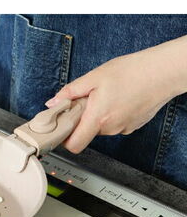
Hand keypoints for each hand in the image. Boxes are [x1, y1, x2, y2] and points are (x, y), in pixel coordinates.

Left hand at [45, 35, 186, 153]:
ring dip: (97, 115)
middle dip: (82, 118)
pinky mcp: (132, 126)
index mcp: (98, 118)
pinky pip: (114, 124)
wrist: (163, 72)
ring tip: (106, 95)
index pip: (74, 145)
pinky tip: (118, 98)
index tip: (61, 126)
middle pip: (86, 133)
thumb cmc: (132, 72)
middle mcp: (111, 128)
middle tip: (86, 100)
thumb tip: (53, 102)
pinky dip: (111, 114)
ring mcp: (123, 129)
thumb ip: (71, 92)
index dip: (64, 138)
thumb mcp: (94, 77)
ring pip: (100, 127)